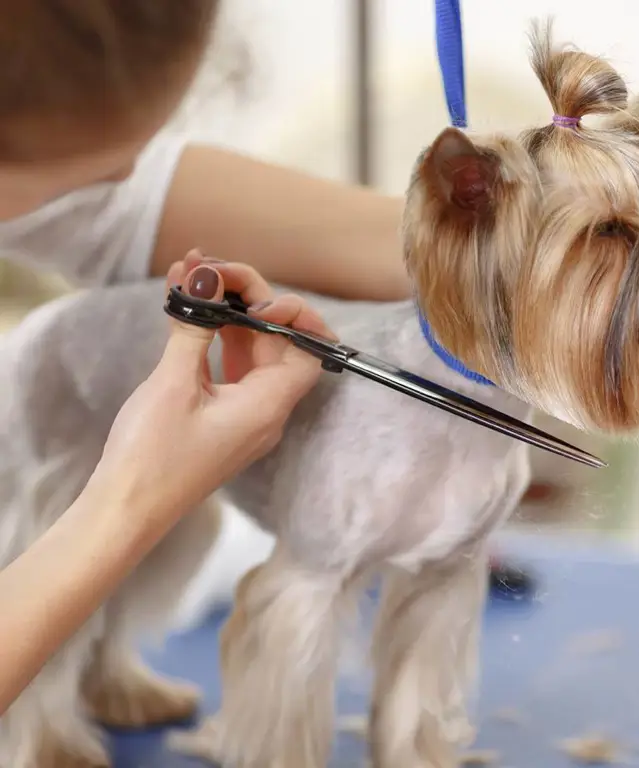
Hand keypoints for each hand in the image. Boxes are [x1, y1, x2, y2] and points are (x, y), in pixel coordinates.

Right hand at [90, 251, 333, 532]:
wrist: (124, 511)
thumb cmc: (151, 457)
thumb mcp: (174, 384)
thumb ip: (195, 328)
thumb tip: (206, 281)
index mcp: (268, 406)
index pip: (308, 350)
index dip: (295, 316)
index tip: (257, 298)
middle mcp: (265, 410)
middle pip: (276, 342)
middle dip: (249, 300)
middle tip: (210, 270)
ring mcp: (243, 413)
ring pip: (249, 350)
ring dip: (227, 312)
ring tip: (193, 274)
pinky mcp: (220, 416)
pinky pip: (227, 367)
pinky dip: (212, 336)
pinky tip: (186, 306)